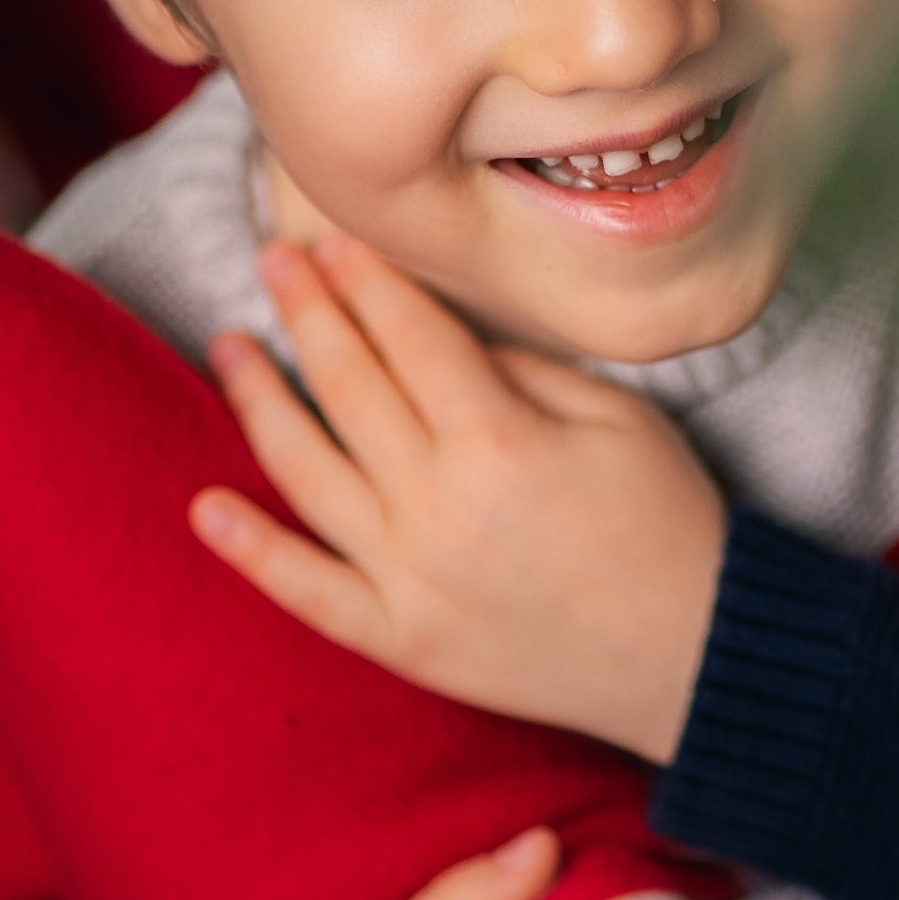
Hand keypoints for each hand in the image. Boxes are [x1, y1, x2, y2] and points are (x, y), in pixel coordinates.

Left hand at [191, 229, 726, 762]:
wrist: (694, 657)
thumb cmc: (669, 526)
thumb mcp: (622, 421)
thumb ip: (526, 374)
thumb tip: (442, 341)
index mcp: (501, 442)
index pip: (410, 338)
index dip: (367, 281)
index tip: (333, 242)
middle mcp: (439, 506)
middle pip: (350, 387)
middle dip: (307, 312)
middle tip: (274, 260)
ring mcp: (411, 577)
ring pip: (308, 473)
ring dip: (259, 401)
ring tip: (229, 345)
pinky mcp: (402, 640)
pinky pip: (308, 592)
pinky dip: (253, 550)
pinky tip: (204, 506)